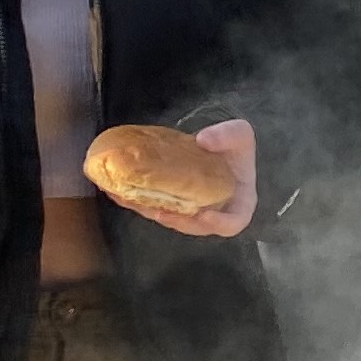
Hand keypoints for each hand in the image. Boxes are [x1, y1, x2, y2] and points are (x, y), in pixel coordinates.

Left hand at [120, 120, 257, 238]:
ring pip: (172, 220)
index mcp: (239, 202)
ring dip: (153, 213)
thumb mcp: (240, 134)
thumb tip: (203, 140)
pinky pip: (156, 208)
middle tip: (162, 212)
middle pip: (197, 226)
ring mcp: (191, 210)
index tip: (205, 214)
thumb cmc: (233, 144)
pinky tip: (120, 192)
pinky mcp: (172, 205)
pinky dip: (138, 203)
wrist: (213, 144)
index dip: (220, 223)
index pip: (234, 222)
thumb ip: (228, 135)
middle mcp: (215, 212)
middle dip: (179, 222)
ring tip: (135, 201)